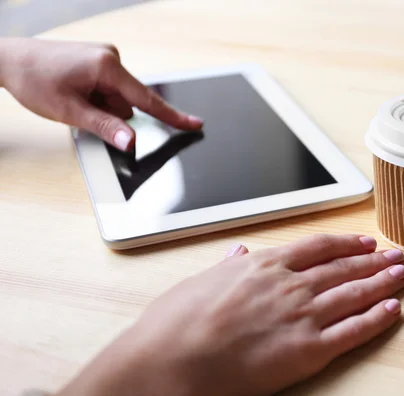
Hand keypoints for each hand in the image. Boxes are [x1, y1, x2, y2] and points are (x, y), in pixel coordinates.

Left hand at [0, 38, 201, 150]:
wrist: (8, 59)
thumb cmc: (34, 80)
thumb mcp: (69, 111)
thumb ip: (105, 126)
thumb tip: (131, 142)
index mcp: (107, 66)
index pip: (146, 99)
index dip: (171, 116)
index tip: (195, 124)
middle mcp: (111, 57)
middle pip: (128, 102)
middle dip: (109, 112)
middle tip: (79, 108)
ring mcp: (105, 57)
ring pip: (118, 98)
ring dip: (100, 106)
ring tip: (72, 98)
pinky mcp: (98, 60)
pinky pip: (109, 89)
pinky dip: (97, 97)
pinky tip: (75, 91)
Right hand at [53, 234, 403, 395]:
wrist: (169, 361)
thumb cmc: (177, 323)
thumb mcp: (201, 281)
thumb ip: (229, 266)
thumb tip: (240, 252)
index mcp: (264, 266)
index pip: (318, 247)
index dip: (346, 244)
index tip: (364, 243)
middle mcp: (289, 285)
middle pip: (343, 267)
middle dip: (373, 260)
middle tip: (396, 256)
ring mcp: (301, 316)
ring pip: (354, 293)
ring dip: (382, 283)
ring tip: (403, 275)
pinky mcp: (306, 350)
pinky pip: (351, 331)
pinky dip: (375, 319)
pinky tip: (393, 310)